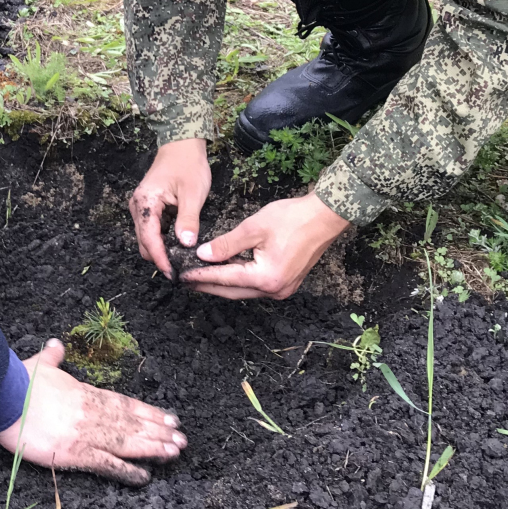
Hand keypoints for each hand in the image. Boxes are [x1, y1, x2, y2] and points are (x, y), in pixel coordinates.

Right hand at [0, 339, 185, 484]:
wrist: (4, 398)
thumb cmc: (19, 381)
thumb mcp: (39, 365)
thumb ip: (53, 357)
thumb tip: (56, 343)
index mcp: (85, 394)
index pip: (124, 404)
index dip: (148, 412)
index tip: (168, 417)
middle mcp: (92, 413)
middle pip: (132, 423)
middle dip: (158, 431)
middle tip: (182, 439)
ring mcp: (86, 434)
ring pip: (127, 442)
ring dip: (153, 448)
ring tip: (175, 452)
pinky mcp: (75, 453)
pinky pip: (107, 464)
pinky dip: (127, 471)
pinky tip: (144, 476)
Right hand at [128, 138, 210, 277]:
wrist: (182, 146)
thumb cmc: (188, 165)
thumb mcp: (193, 193)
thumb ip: (188, 219)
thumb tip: (186, 245)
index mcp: (145, 202)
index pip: (149, 238)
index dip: (160, 258)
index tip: (172, 274)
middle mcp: (138, 207)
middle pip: (144, 242)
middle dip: (160, 257)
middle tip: (181, 270)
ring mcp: (141, 208)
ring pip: (147, 238)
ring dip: (161, 250)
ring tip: (181, 260)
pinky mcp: (148, 209)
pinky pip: (152, 231)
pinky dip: (163, 240)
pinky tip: (178, 245)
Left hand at [180, 193, 348, 299]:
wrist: (325, 217)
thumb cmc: (292, 219)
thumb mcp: (254, 228)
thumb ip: (226, 244)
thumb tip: (203, 255)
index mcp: (266, 278)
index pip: (225, 278)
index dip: (201, 276)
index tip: (182, 274)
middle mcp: (275, 290)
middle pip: (233, 291)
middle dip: (208, 285)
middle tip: (186, 280)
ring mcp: (283, 289)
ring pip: (244, 290)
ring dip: (223, 284)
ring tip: (201, 277)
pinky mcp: (287, 282)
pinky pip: (256, 285)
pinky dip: (239, 280)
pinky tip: (227, 272)